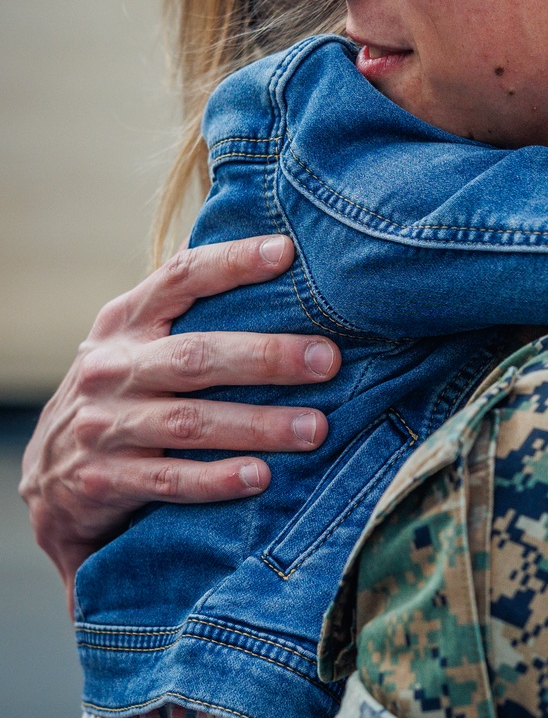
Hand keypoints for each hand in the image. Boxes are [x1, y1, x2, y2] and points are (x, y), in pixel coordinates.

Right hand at [19, 235, 336, 612]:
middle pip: (195, 356)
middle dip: (266, 357)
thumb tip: (251, 235)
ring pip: (190, 422)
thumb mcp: (136, 337)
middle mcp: (112, 368)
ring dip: (259, 424)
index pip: (179, 278)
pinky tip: (261, 476)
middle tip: (327, 359)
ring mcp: (106, 426)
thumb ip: (185, 299)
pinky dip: (216, 479)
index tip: (286, 252)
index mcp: (124, 322)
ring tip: (316, 427)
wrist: (50, 475)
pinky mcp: (106, 481)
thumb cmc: (120, 388)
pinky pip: (169, 480)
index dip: (232, 263)